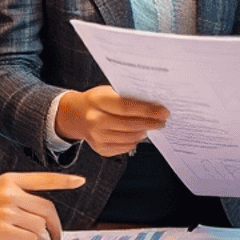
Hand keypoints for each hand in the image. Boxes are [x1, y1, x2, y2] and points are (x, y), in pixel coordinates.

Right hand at [0, 172, 85, 239]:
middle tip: (56, 236)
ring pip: (39, 225)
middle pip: (47, 208)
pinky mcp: (2, 229)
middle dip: (55, 225)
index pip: (44, 178)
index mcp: (10, 180)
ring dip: (40, 235)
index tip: (80, 181)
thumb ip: (19, 196)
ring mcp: (7, 211)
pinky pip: (30, 238)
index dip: (64, 181)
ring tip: (32, 238)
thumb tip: (43, 216)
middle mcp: (11, 193)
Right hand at [54, 86, 168, 156]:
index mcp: (98, 101)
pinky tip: (138, 133)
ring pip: (129, 138)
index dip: (147, 110)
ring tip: (151, 126)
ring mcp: (96, 137)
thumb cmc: (96, 101)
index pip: (126, 107)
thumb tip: (153, 103)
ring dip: (144, 132)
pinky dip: (135, 140)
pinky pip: (124, 147)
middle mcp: (95, 120)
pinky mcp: (100, 149)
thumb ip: (126, 97)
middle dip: (150, 123)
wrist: (75, 115)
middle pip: (129, 125)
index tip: (163, 112)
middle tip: (162, 121)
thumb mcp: (108, 91)